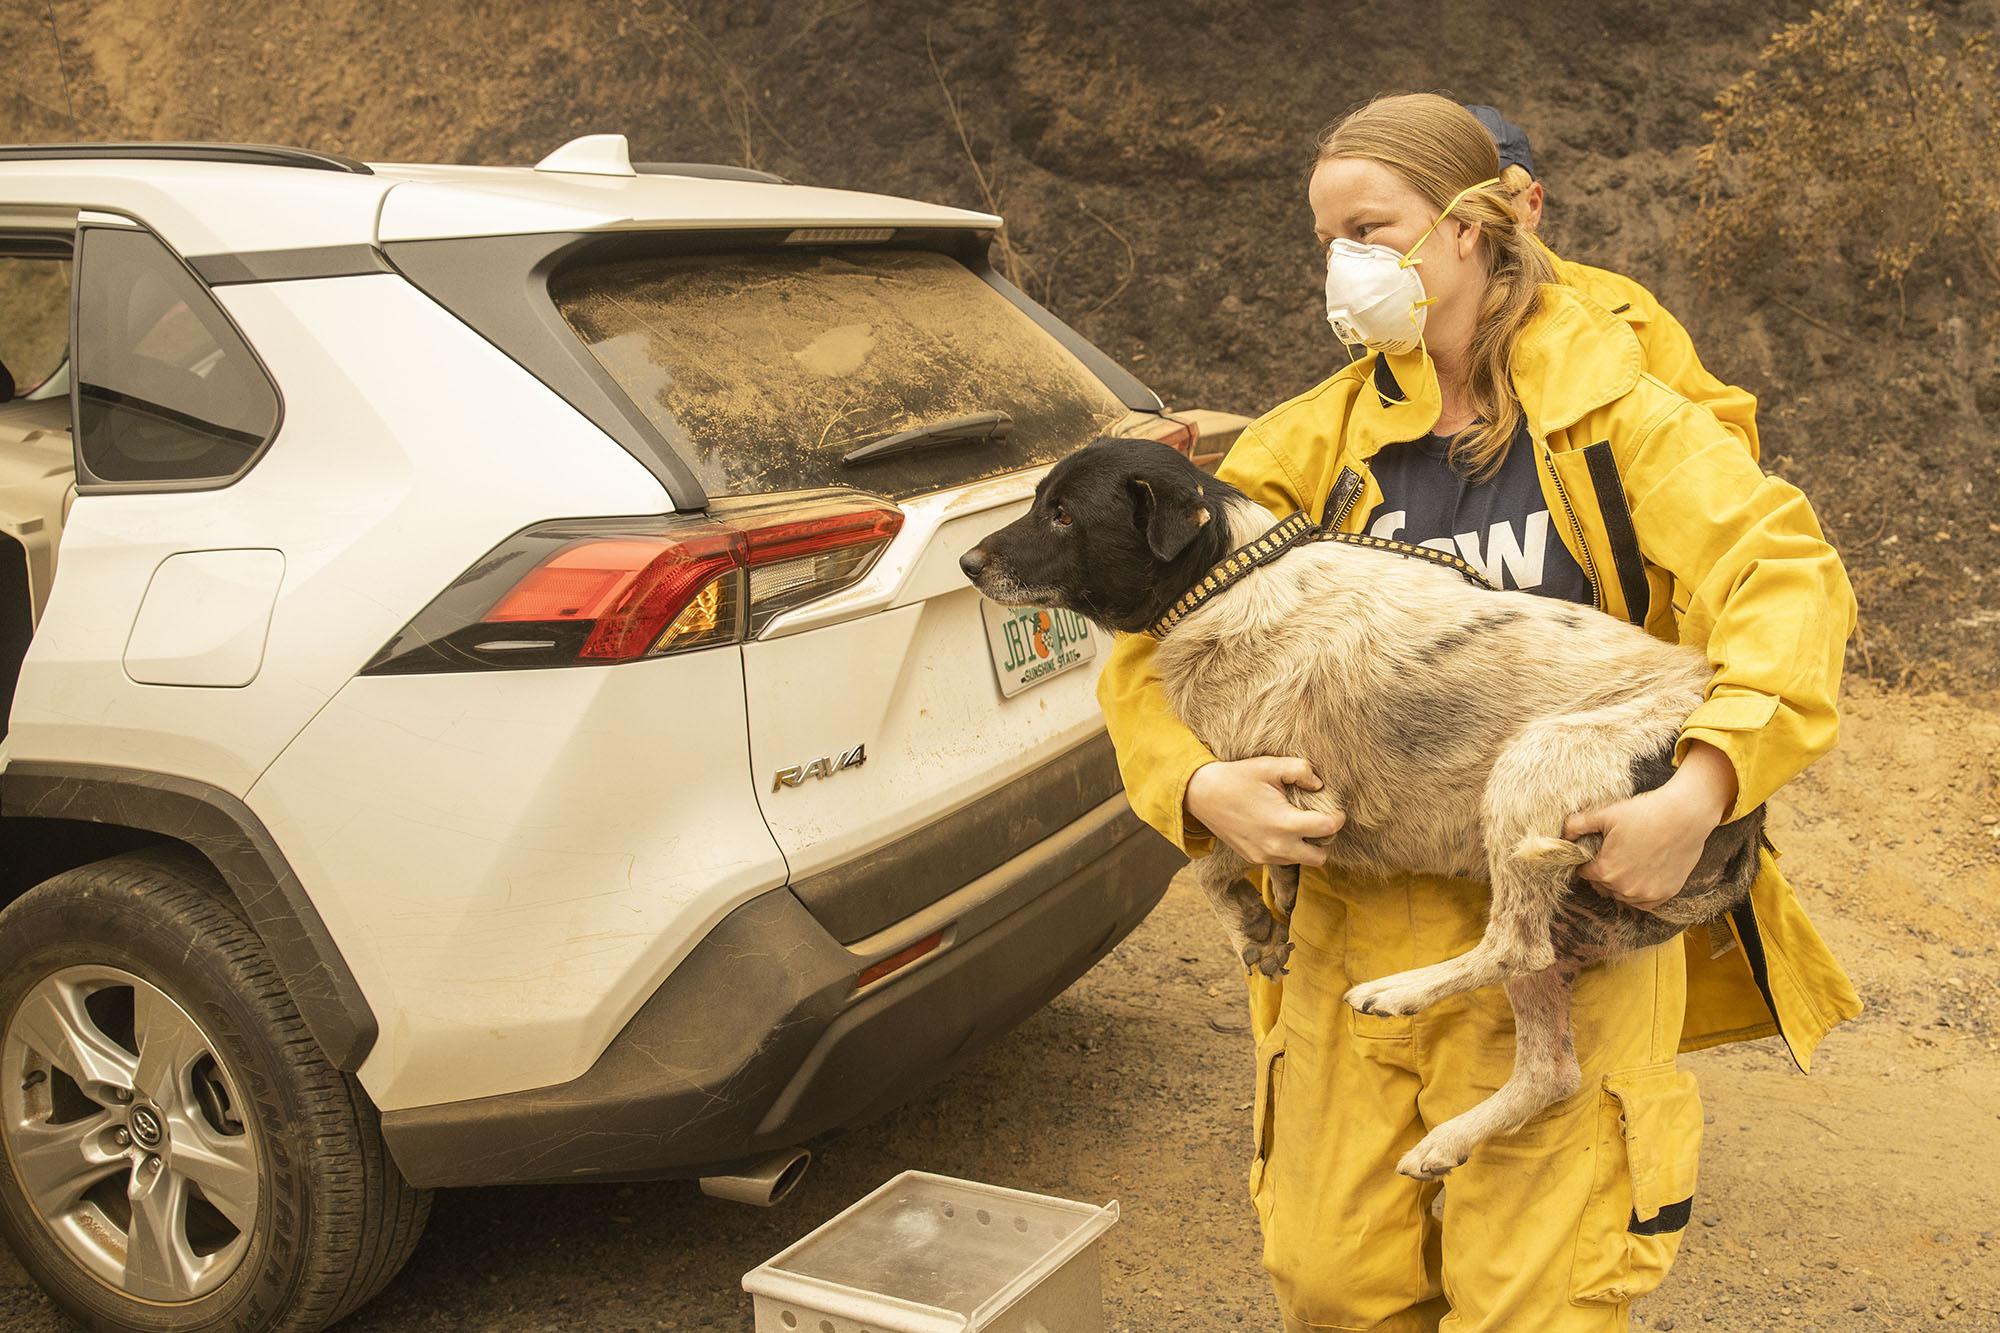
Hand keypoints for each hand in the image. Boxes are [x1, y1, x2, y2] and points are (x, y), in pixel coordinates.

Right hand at [1186, 757, 1344, 865]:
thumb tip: (1319, 783)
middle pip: (1320, 857)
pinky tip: (1281, 829)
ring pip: (1301, 861)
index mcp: (1285, 823)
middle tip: (1319, 820)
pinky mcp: (1254, 859)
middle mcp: (1277, 847)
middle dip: (1325, 839)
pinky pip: (1282, 860)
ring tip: (1299, 823)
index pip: (1328, 828)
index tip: (1336, 809)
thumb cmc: (1236, 778)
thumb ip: (1300, 770)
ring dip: (1306, 845)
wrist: (1201, 794)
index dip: (1338, 817)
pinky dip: (1289, 848)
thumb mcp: (1270, 765)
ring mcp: (1264, 856)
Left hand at [1565, 742, 1737, 910]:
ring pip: (1622, 895)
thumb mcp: (1606, 814)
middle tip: (1613, 855)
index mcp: (1605, 871)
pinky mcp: (1666, 894)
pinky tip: (1642, 876)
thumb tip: (1562, 833)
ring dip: (1621, 884)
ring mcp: (1646, 894)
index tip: (1594, 852)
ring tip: (1628, 863)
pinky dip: (1640, 893)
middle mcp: (1624, 888)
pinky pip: (1644, 903)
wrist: (1685, 815)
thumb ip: (1578, 825)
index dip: (1588, 861)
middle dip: (1603, 873)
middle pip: (1602, 886)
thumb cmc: (1645, 812)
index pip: (1585, 873)